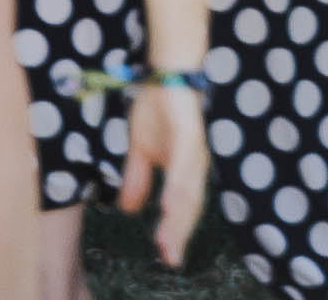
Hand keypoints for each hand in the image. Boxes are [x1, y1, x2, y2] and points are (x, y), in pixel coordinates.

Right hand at [113, 73, 209, 261]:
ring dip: (179, 214)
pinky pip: (186, 160)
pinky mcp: (191, 128)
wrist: (167, 67)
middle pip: (191, 202)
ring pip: (190, 186)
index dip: (176, 232)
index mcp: (186, 166)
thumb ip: (139, 177)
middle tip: (171, 259)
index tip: (168, 259)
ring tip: (170, 239)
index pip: (184, 205)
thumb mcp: (141, 148)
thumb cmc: (160, 104)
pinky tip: (172, 201)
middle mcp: (196, 159)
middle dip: (180, 232)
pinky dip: (179, 182)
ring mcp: (196, 144)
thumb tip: (131, 211)